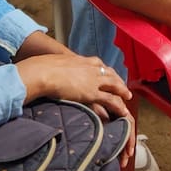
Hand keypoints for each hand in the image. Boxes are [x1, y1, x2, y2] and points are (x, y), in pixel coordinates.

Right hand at [15, 54, 135, 159]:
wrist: (43, 72)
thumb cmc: (43, 68)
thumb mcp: (54, 64)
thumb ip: (59, 67)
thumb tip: (52, 70)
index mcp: (81, 60)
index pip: (99, 64)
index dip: (106, 71)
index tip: (110, 74)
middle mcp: (91, 68)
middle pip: (110, 74)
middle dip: (118, 81)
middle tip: (124, 87)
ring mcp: (93, 80)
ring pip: (114, 85)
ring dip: (122, 91)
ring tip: (128, 97)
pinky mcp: (92, 92)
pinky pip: (110, 99)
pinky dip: (118, 105)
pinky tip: (123, 111)